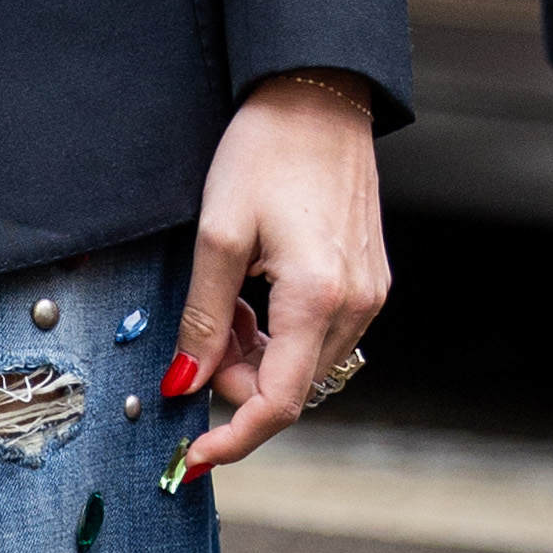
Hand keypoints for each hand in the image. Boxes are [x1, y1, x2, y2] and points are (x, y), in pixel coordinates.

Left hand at [175, 74, 390, 476]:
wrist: (317, 95)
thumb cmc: (266, 150)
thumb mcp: (216, 234)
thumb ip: (202, 317)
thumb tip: (183, 382)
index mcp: (319, 298)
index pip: (279, 403)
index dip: (233, 437)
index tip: (191, 457)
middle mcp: (356, 305)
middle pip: (290, 387)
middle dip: (235, 380)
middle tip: (199, 334)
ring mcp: (369, 294)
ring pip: (302, 364)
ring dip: (255, 354)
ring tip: (227, 300)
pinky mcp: (368, 281)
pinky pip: (318, 335)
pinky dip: (278, 333)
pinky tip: (255, 292)